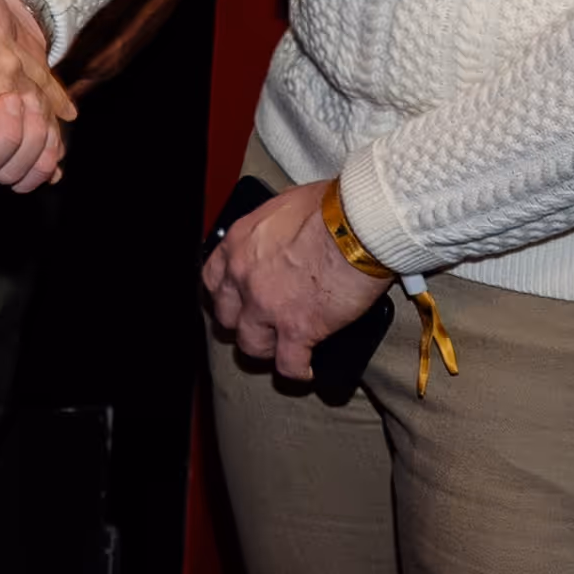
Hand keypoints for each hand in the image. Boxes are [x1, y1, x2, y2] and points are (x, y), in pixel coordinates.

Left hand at [203, 180, 386, 379]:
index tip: (239, 300)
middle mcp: (245, 276)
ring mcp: (268, 307)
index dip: (227, 294)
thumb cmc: (333, 207)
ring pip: (251, 345)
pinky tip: (306, 368)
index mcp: (240, 243)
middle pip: (229, 317)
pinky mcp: (298, 330)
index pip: (214, 279)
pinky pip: (288, 364)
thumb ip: (275, 229)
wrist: (358, 225)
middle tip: (263, 323)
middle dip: (244, 323)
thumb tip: (284, 235)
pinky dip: (298, 370)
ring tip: (283, 348)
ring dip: (268, 349)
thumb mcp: (288, 204)